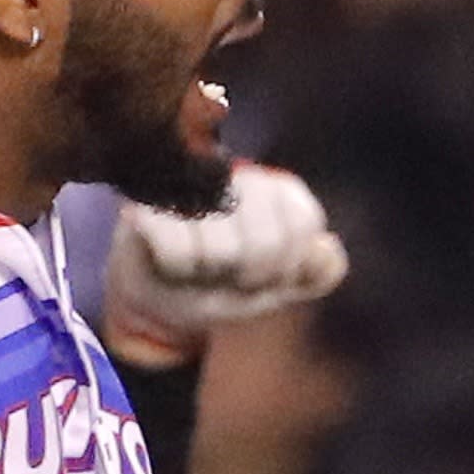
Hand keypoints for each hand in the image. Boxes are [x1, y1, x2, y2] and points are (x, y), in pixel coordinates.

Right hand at [102, 164, 346, 367]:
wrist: (160, 298)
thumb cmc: (223, 284)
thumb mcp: (277, 285)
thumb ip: (316, 272)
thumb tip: (328, 248)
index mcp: (275, 191)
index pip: (303, 223)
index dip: (287, 264)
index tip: (267, 274)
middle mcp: (236, 174)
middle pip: (267, 241)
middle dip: (251, 275)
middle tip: (231, 274)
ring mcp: (189, 184)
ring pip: (223, 249)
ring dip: (210, 274)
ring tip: (201, 267)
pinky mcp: (146, 202)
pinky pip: (178, 250)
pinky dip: (177, 268)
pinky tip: (172, 263)